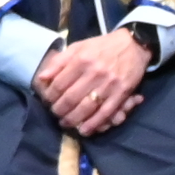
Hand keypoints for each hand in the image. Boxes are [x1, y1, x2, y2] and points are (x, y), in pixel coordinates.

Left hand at [32, 26, 151, 135]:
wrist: (133, 44)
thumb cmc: (101, 46)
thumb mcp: (78, 47)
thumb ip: (58, 62)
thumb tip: (41, 77)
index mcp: (80, 60)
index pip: (59, 84)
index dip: (50, 96)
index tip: (47, 101)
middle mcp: (94, 72)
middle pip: (70, 98)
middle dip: (59, 110)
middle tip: (56, 114)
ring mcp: (108, 84)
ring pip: (86, 108)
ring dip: (73, 119)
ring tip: (66, 123)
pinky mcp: (122, 93)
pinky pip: (106, 112)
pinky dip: (94, 124)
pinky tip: (85, 130)